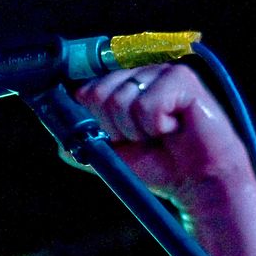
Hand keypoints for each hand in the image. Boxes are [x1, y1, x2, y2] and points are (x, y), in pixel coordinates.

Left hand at [69, 64, 253, 210]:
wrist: (197, 183)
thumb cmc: (159, 166)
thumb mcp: (112, 156)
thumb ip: (85, 144)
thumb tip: (58, 141)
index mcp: (122, 85)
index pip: (86, 90)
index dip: (96, 119)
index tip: (117, 137)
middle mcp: (139, 73)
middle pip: (97, 94)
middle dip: (114, 126)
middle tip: (141, 137)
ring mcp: (161, 72)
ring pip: (120, 100)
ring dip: (137, 129)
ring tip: (160, 134)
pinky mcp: (183, 79)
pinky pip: (146, 105)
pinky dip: (156, 126)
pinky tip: (174, 129)